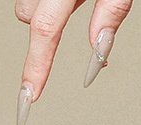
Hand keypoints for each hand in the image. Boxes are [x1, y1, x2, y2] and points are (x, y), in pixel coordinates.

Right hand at [15, 0, 132, 124]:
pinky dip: (49, 2)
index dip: (36, 67)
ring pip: (28, 7)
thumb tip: (99, 52)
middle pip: (28, 17)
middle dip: (45, 28)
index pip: (45, 30)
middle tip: (76, 10)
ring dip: (46, 11)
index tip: (29, 98)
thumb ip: (111, 11)